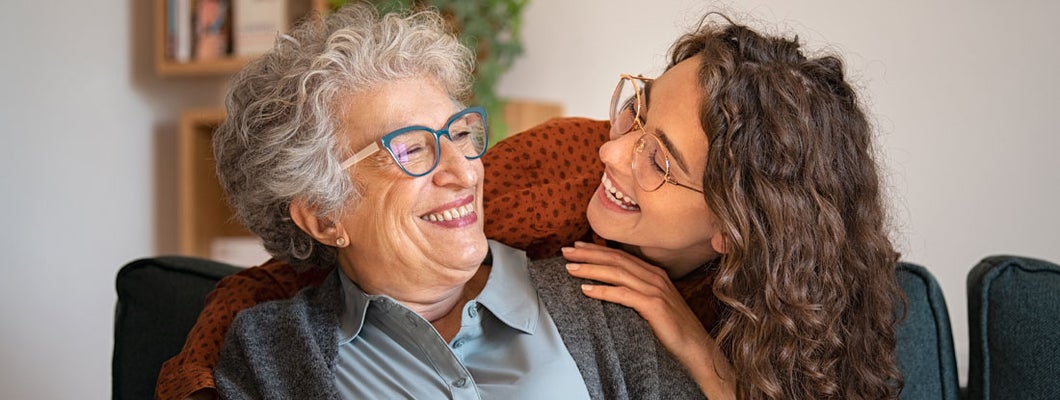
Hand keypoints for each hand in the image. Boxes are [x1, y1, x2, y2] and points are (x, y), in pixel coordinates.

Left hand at [562, 241, 734, 399]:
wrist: (696, 349)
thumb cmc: (673, 330)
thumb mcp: (654, 304)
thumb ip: (637, 292)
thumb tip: (610, 288)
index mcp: (654, 273)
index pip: (620, 255)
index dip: (597, 249)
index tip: (576, 247)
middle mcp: (654, 277)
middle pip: (615, 259)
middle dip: (588, 254)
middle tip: (565, 252)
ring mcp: (655, 289)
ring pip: (616, 273)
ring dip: (590, 269)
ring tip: (570, 268)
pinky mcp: (654, 305)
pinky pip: (623, 294)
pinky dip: (602, 290)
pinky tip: (586, 290)